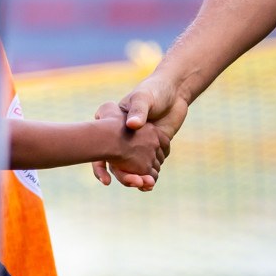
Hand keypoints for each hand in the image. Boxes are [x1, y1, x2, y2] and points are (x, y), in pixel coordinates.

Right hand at [91, 73, 189, 190]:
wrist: (174, 92)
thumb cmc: (154, 91)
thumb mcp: (143, 98)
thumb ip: (138, 110)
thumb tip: (134, 125)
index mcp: (116, 127)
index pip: (102, 150)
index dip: (100, 168)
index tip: (105, 181)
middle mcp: (126, 139)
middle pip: (118, 164)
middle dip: (125, 177)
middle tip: (135, 182)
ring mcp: (140, 146)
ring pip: (133, 170)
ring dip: (137, 179)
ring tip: (145, 185)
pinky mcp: (154, 150)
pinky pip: (148, 168)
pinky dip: (148, 177)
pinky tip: (150, 184)